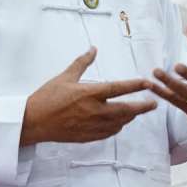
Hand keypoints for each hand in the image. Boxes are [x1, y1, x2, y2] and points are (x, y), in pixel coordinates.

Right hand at [20, 47, 156, 145]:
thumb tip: (93, 49)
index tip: (147, 83)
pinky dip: (117, 127)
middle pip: (125, 110)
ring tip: (136, 111)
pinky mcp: (87, 136)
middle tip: (153, 103)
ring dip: (129, 117)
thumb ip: (82, 62)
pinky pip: (108, 133)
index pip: (118, 88)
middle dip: (141, 107)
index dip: (135, 85)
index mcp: (89, 93)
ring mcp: (91, 126)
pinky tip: (119, 123)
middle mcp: (93, 111)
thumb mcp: (65, 76)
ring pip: (119, 123)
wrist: (33, 121)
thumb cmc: (47, 97)